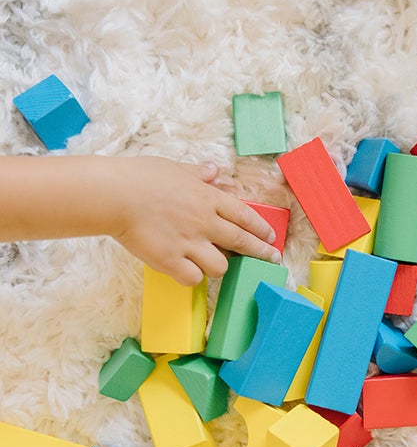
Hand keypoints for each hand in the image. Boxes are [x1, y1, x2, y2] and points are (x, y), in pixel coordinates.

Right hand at [111, 157, 281, 285]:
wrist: (113, 195)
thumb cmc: (140, 177)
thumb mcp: (174, 168)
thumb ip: (197, 173)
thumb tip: (213, 171)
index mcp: (208, 198)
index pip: (245, 216)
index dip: (261, 229)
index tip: (271, 237)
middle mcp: (204, 222)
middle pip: (243, 242)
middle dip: (261, 253)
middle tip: (272, 260)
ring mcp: (189, 243)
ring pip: (221, 266)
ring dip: (219, 266)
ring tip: (212, 264)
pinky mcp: (170, 261)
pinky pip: (193, 278)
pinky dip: (192, 277)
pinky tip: (186, 271)